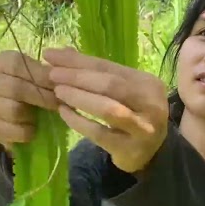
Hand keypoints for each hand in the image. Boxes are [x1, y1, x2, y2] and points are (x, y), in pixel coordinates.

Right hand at [0, 50, 59, 149]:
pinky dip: (25, 132)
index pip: (17, 65)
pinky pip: (9, 130)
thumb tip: (67, 56)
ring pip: (12, 110)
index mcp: (3, 62)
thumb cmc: (37, 87)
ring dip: (32, 114)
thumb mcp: (47, 73)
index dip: (40, 75)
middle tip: (57, 103)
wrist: (23, 113)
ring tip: (42, 115)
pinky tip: (32, 128)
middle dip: (41, 97)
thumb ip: (58, 64)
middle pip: (15, 88)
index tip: (59, 84)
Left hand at [44, 48, 169, 173]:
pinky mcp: (129, 149)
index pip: (109, 66)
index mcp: (149, 83)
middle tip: (52, 74)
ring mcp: (142, 128)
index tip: (52, 55)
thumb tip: (63, 53)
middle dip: (78, 77)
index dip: (79, 60)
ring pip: (108, 108)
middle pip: (111, 85)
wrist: (152, 152)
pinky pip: (99, 133)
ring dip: (79, 97)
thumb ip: (98, 73)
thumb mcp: (123, 91)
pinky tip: (64, 113)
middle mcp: (150, 103)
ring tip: (58, 91)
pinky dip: (79, 122)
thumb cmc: (133, 114)